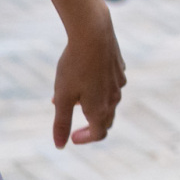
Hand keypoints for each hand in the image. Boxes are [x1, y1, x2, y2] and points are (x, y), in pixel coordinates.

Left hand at [51, 2, 125, 146]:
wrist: (93, 33)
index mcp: (100, 109)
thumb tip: (60, 146)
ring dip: (94, 105)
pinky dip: (100, 88)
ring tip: (74, 96)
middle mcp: (114, 98)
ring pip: (110, 101)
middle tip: (75, 123)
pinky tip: (87, 76)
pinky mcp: (120, 68)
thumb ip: (61, 123)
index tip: (71, 136)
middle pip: (106, 120)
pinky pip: (112, 84)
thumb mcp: (62, 97)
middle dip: (91, 125)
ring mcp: (119, 82)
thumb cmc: (75, 65)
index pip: (99, 134)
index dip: (85, 138)